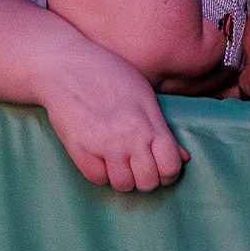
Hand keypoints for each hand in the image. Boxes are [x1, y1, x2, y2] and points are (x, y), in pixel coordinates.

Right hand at [38, 38, 188, 191]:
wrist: (66, 64)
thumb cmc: (108, 72)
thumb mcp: (143, 93)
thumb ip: (162, 127)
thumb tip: (183, 157)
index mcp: (148, 121)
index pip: (170, 166)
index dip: (169, 172)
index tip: (161, 166)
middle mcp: (128, 137)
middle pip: (148, 181)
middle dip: (147, 177)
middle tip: (139, 164)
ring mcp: (102, 145)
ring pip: (123, 185)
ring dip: (123, 176)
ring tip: (119, 159)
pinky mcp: (79, 150)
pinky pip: (98, 179)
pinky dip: (101, 172)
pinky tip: (101, 156)